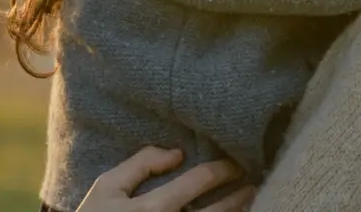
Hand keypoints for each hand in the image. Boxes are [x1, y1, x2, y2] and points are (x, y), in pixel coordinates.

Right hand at [76, 147, 254, 211]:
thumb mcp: (107, 188)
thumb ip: (140, 164)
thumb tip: (177, 154)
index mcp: (154, 209)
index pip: (201, 180)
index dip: (224, 168)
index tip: (237, 162)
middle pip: (220, 211)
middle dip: (241, 194)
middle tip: (253, 181)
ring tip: (249, 201)